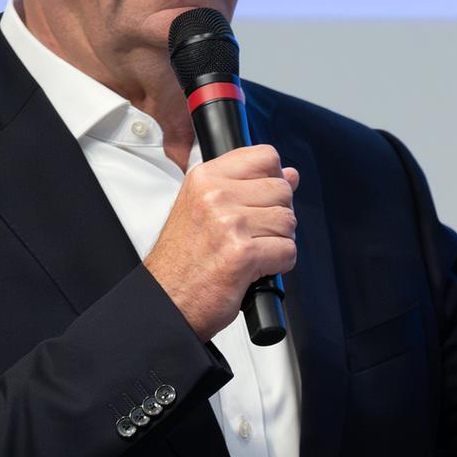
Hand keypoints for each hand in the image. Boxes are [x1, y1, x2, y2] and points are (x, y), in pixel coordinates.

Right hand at [143, 145, 300, 340]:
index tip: (260, 199)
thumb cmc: (183, 260)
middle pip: (282, 190)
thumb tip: (290, 174)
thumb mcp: (206, 209)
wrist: (166, 300)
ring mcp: (230, 223)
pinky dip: (279, 265)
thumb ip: (248, 186)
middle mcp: (215, 196)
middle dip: (275, 216)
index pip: (265, 157)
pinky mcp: (243, 253)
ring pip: (288, 221)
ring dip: (277, 242)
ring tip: (249, 252)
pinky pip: (288, 251)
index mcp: (205, 179)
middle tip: (250, 235)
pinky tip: (255, 268)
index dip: (272, 179)